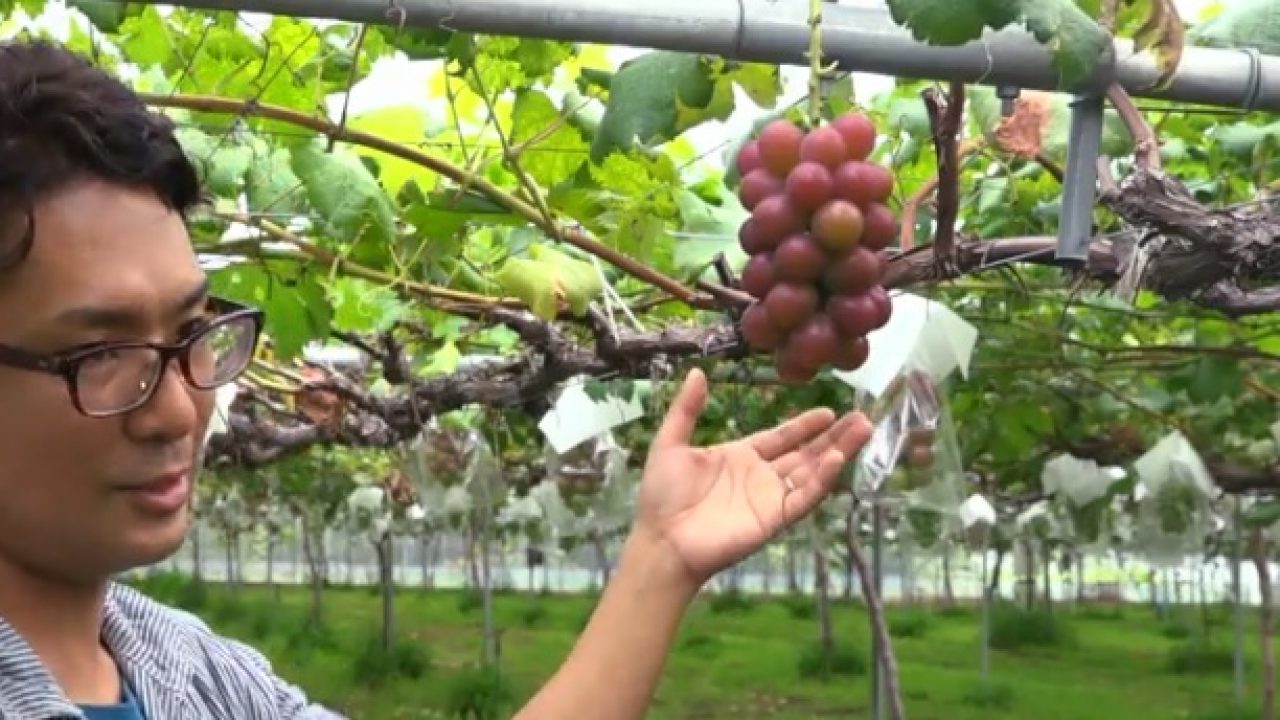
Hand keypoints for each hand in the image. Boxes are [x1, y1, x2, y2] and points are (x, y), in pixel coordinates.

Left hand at [629, 368, 871, 589]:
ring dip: (838, 452)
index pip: (782, 438)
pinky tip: (836, 460)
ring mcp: (770, 498)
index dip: (805, 426)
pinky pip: (803, 497)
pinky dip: (822, 480)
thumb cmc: (663, 495)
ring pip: (812, 472)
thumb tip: (696, 372)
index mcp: (740, 457)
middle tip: (862, 418)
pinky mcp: (774, 519)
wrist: (662, 540)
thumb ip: (686, 409)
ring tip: (863, 430)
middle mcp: (761, 476)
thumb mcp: (671, 443)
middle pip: (805, 453)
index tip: (829, 411)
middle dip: (834, 436)